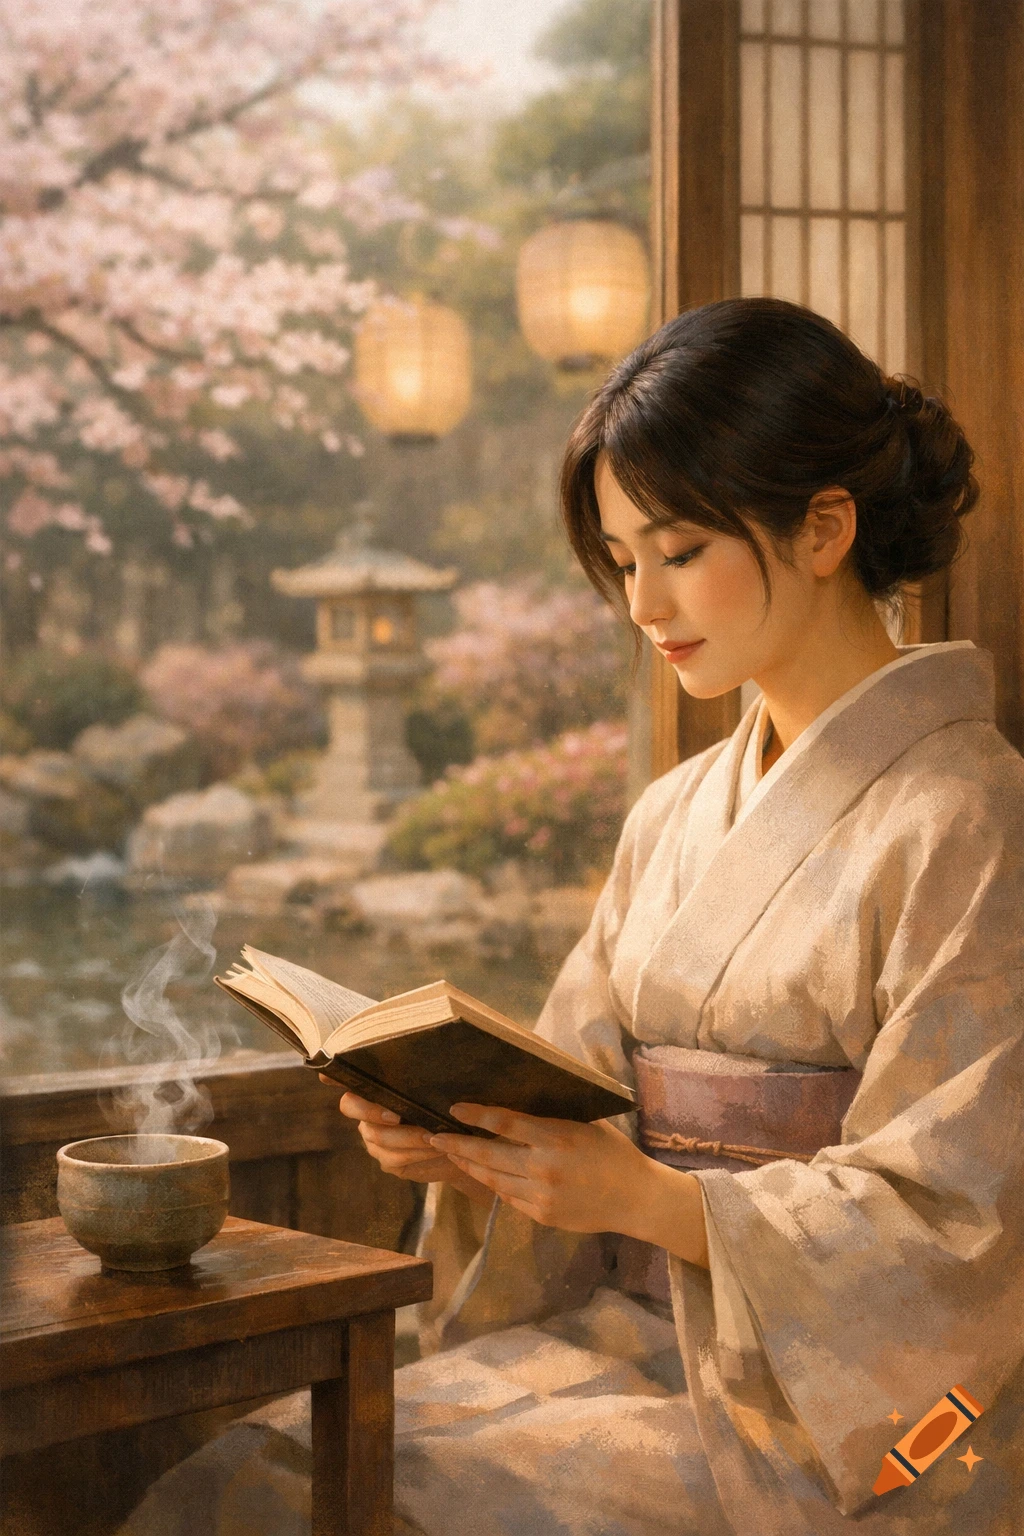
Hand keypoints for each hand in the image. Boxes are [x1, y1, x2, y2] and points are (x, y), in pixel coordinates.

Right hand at [324, 1084, 493, 1206]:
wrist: (463, 1144)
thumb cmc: (449, 1110)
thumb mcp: (439, 1092)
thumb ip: (422, 1083)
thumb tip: (421, 1063)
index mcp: (376, 1090)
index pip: (345, 1079)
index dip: (332, 1076)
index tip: (325, 1074)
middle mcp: (367, 1114)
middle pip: (351, 1107)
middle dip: (372, 1111)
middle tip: (396, 1115)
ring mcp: (374, 1139)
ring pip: (379, 1137)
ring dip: (410, 1137)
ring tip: (435, 1135)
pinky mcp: (387, 1162)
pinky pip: (395, 1158)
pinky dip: (419, 1153)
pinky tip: (438, 1148)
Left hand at [430, 1103, 708, 1266]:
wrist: (637, 1199)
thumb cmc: (614, 1153)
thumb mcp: (586, 1124)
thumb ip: (551, 1118)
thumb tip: (517, 1101)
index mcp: (556, 1138)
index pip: (505, 1122)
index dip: (475, 1115)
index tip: (453, 1108)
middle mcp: (544, 1168)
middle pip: (488, 1154)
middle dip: (456, 1144)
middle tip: (431, 1135)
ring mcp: (541, 1196)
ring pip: (491, 1179)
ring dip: (467, 1165)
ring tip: (449, 1153)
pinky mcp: (541, 1216)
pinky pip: (507, 1197)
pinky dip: (492, 1183)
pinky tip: (480, 1173)